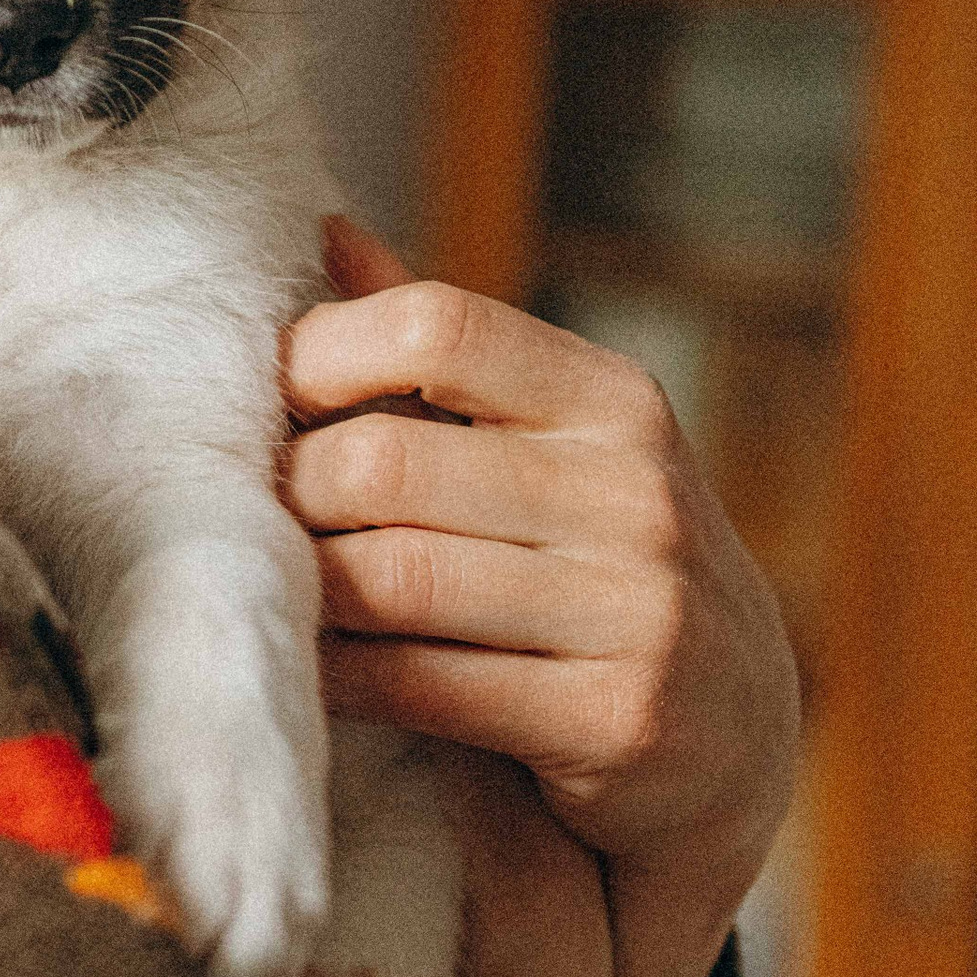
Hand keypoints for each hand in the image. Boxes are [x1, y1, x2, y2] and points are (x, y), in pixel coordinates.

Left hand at [282, 220, 798, 976]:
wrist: (735, 745)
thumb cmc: (598, 574)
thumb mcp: (551, 450)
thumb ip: (444, 356)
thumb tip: (329, 231)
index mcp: (613, 401)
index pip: (436, 326)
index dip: (319, 356)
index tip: (266, 405)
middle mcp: (636, 493)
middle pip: (386, 462)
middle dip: (288, 493)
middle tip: (241, 520)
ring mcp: (639, 610)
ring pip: (393, 577)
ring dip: (301, 589)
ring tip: (260, 590)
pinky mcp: (618, 721)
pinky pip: (423, 686)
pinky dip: (340, 678)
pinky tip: (308, 672)